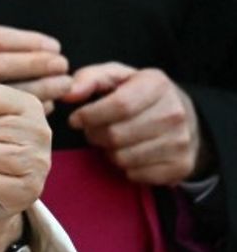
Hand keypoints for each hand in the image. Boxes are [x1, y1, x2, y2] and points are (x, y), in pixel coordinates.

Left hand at [63, 62, 209, 184]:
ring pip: (123, 158)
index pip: (119, 106)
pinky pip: (135, 174)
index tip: (76, 120)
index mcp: (158, 85)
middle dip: (95, 135)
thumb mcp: (115, 77)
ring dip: (109, 152)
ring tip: (115, 141)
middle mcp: (174, 112)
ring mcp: (181, 140)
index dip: (89, 116)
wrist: (184, 116)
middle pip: (116, 135)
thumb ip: (88, 79)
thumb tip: (68, 93)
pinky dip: (126, 168)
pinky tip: (131, 153)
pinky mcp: (181, 165)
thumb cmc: (138, 94)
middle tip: (96, 131)